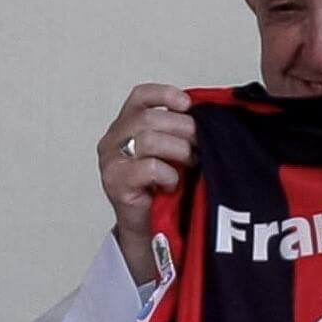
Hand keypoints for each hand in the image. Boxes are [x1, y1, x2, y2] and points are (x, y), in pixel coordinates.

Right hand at [97, 84, 196, 283]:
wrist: (150, 226)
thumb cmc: (164, 186)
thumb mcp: (173, 150)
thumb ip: (180, 130)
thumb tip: (209, 114)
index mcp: (127, 124)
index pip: (140, 96)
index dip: (165, 94)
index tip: (188, 104)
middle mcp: (114, 139)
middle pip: (149, 118)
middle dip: (184, 128)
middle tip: (201, 143)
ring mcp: (111, 161)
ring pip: (149, 140)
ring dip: (180, 150)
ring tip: (192, 163)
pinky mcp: (115, 182)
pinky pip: (148, 167)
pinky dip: (169, 174)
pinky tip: (174, 183)